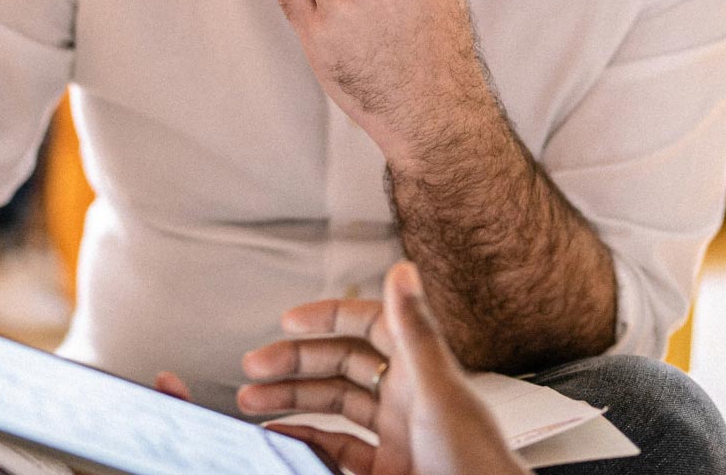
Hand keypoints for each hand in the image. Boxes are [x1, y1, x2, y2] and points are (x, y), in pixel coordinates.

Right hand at [239, 262, 525, 474]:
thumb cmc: (475, 462)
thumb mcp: (438, 391)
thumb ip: (415, 331)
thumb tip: (403, 269)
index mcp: (421, 370)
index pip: (369, 326)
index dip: (330, 318)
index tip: (289, 320)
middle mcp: (407, 398)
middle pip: (343, 366)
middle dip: (296, 362)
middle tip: (255, 365)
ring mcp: (396, 435)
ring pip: (334, 407)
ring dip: (292, 400)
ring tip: (251, 400)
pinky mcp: (387, 470)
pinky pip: (337, 448)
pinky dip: (305, 439)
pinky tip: (280, 435)